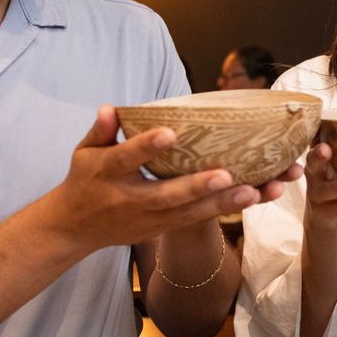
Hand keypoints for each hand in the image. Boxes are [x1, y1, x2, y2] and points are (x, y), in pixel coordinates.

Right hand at [42, 106, 296, 252]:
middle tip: (227, 175)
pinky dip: (231, 209)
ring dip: (228, 203)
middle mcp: (133, 200)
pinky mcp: (168, 227)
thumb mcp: (84, 152)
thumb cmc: (84, 180)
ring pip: (194, 213)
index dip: (147, 147)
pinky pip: (203, 219)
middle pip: (169, 195)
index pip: (127, 158)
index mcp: (108, 174)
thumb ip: (101, 130)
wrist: (75, 229)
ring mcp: (153, 218)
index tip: (169, 133)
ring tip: (260, 190)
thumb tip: (110, 108)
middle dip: (198, 187)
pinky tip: (261, 195)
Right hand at [302, 141, 336, 232]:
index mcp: (317, 163)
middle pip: (312, 165)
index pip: (314, 148)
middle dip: (317, 157)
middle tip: (325, 149)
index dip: (316, 142)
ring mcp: (317, 197)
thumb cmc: (333, 185)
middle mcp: (313, 178)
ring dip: (336, 186)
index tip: (322, 134)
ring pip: (325, 191)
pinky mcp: (326, 213)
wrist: (322, 219)